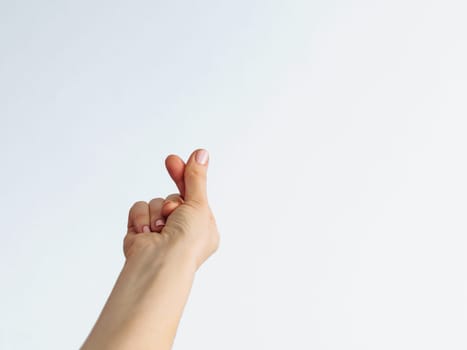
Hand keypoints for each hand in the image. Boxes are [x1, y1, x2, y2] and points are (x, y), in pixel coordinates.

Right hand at [123, 148, 219, 270]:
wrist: (160, 262)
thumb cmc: (187, 240)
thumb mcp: (198, 204)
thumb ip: (196, 178)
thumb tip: (201, 154)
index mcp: (202, 227)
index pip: (194, 195)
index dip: (186, 175)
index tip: (177, 158)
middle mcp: (182, 230)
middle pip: (174, 195)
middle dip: (173, 185)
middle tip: (170, 161)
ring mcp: (160, 232)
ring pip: (155, 202)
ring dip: (158, 210)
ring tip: (161, 227)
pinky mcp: (140, 233)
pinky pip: (138, 209)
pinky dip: (141, 218)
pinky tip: (146, 233)